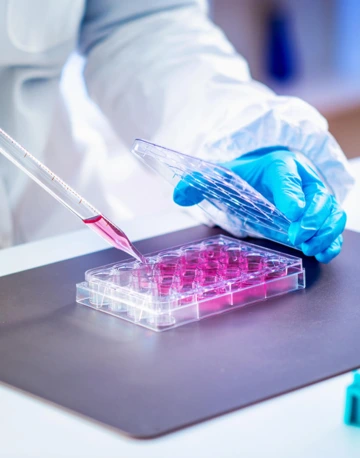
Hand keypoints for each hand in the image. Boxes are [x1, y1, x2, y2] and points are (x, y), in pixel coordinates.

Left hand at [173, 149, 345, 262]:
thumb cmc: (247, 177)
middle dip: (312, 217)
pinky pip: (334, 224)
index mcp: (279, 165)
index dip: (291, 193)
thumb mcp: (222, 176)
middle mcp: (302, 178)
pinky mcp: (321, 213)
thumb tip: (179, 194)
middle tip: (296, 235)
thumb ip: (199, 183)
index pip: (288, 175)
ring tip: (309, 247)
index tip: (290, 212)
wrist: (266, 175)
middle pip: (319, 194)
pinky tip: (321, 253)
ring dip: (325, 230)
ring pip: (332, 210)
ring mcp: (315, 197)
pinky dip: (332, 239)